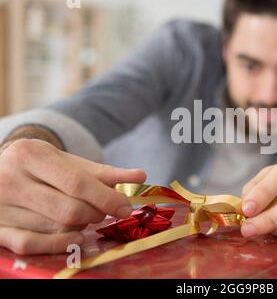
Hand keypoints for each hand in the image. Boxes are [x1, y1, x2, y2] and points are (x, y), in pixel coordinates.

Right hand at [0, 139, 145, 254]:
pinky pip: (31, 245)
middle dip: (95, 214)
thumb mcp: (68, 161)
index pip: (77, 183)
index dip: (106, 198)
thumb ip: (103, 171)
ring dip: (80, 226)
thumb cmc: (41, 166)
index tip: (126, 207)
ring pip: (55, 228)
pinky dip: (59, 244)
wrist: (0, 170)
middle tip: (103, 212)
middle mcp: (9, 179)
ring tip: (85, 215)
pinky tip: (75, 237)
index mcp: (29, 154)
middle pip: (68, 210)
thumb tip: (140, 176)